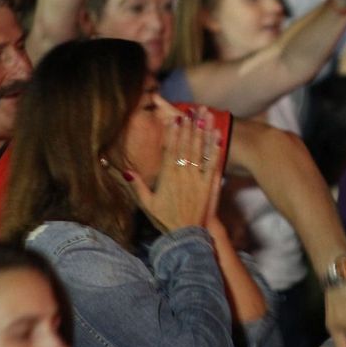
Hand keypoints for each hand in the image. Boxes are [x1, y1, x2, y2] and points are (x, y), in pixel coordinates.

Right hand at [127, 111, 219, 231]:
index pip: (170, 149)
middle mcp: (182, 175)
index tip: (176, 118)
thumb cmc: (165, 220)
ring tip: (206, 116)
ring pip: (200, 151)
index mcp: (167, 177)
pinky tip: (218, 137)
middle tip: (193, 110)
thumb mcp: (147, 204)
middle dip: (190, 126)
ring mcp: (197, 179)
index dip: (174, 132)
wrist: (186, 236)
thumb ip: (137, 186)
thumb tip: (127, 171)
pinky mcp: (209, 185)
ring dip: (203, 132)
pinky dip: (215, 150)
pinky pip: (213, 164)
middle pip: (186, 145)